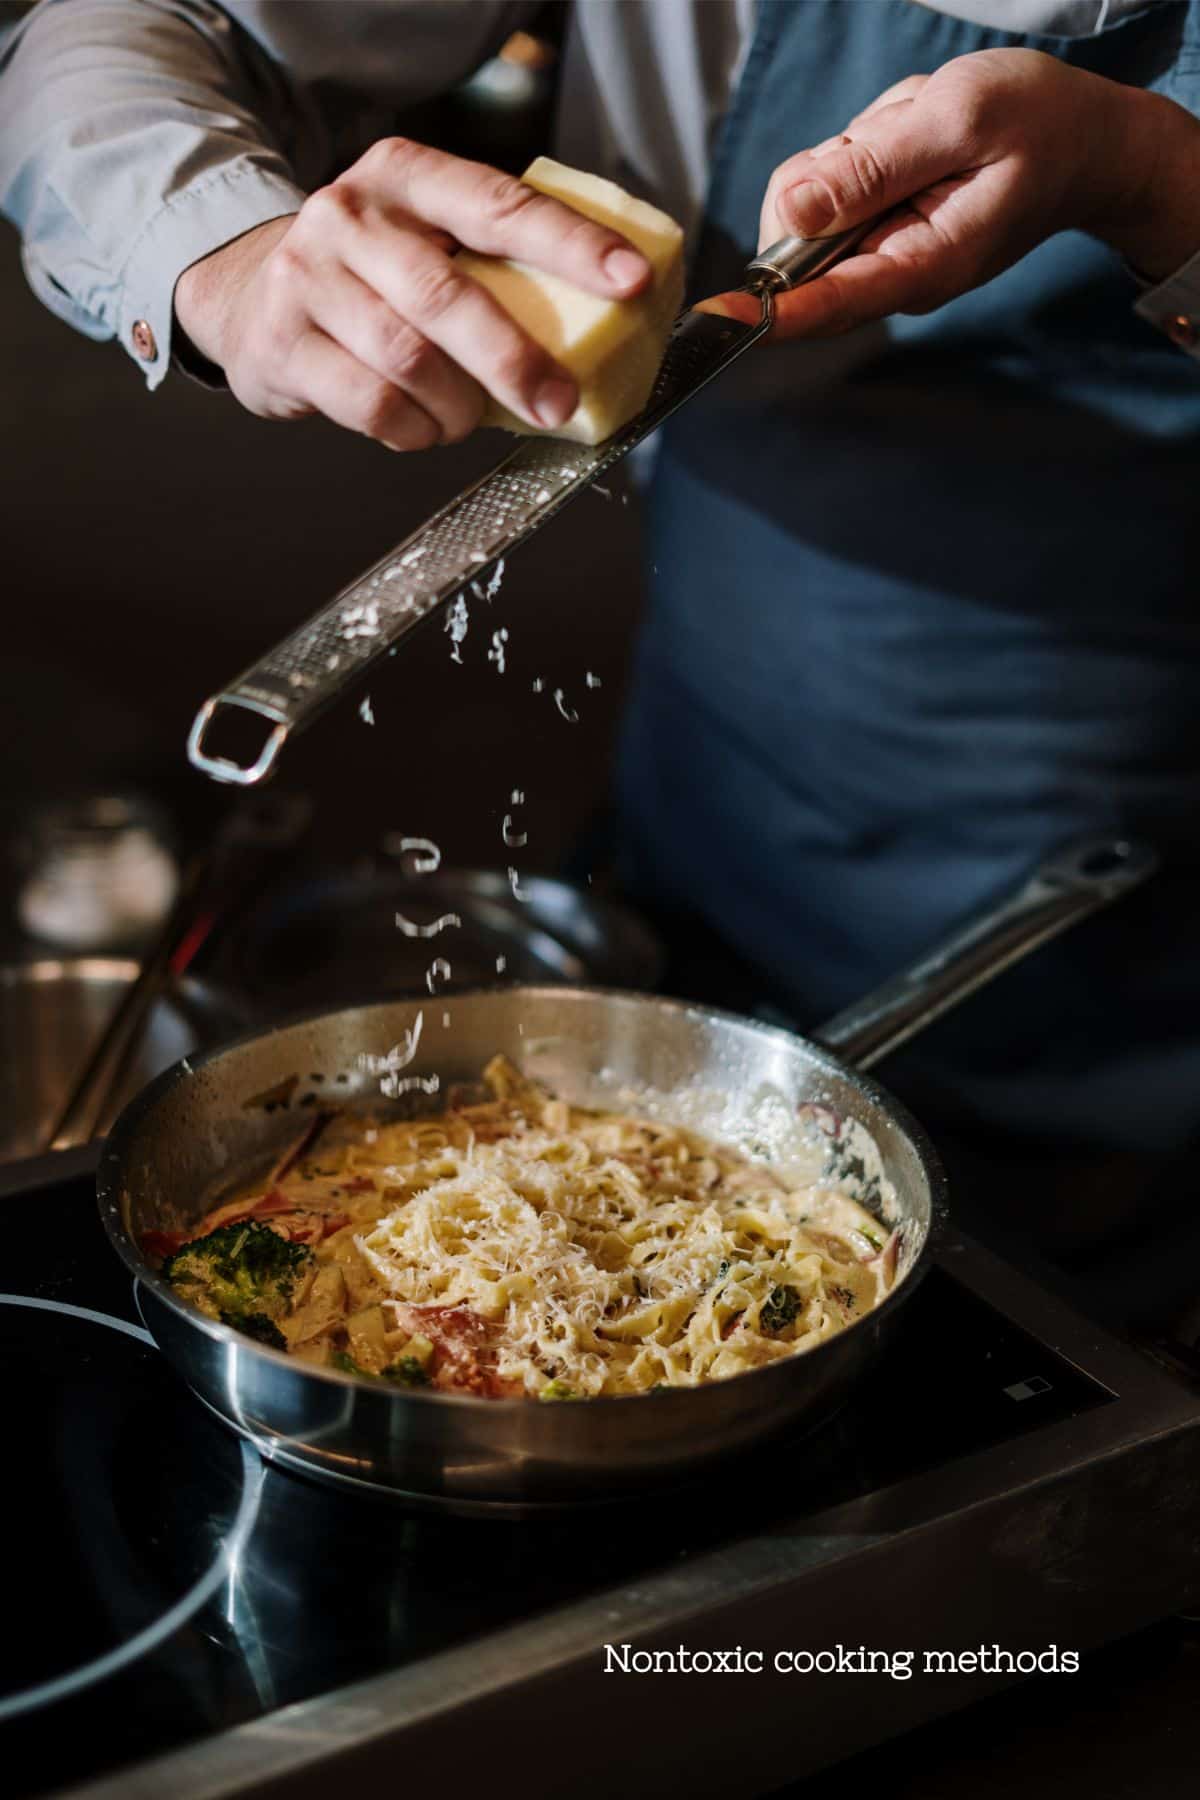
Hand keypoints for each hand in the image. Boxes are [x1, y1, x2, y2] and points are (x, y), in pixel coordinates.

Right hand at [174, 139, 650, 447]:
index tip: (631, 281)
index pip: (500, 205)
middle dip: (514, 359)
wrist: (244, 294)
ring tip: (469, 417)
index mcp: (405, 175)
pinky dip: (414, 431)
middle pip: (447, 296)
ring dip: (457, 406)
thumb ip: (490, 265)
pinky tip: (424, 428)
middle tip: (558, 402)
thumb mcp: (422, 240)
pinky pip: (371, 405)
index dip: (570, 245)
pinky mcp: (283, 343)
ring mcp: (308, 278)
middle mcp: (351, 215)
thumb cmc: (367, 277)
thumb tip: (602, 329)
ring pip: (408, 359)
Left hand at [701, 48, 1199, 338]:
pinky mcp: (866, 229)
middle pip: (795, 243)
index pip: (824, 302)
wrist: (1081, 139)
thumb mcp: (958, 119)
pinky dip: (853, 150)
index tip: (716, 317)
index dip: (764, 308)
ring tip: (913, 135)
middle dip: (825, 176)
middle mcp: (887, 275)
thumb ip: (873, 168)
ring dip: (846, 155)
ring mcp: (874, 254)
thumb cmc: (1037, 126)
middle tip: (894, 137)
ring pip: (803, 206)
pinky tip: (905, 140)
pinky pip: (823, 186)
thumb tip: (793, 213)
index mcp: (919, 266)